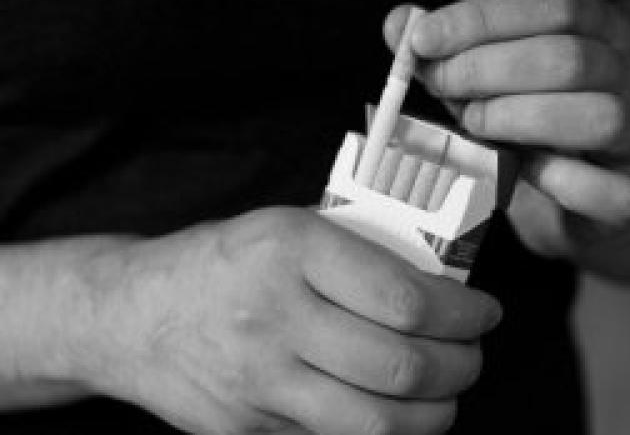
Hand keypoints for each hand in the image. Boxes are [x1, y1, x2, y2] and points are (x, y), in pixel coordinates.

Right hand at [77, 207, 500, 433]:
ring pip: (380, 422)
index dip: (463, 313)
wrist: (134, 315)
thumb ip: (360, 253)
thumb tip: (439, 285)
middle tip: (472, 353)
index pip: (404, 299)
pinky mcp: (253, 429)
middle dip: (461, 365)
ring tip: (446, 389)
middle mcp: (276, 320)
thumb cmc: (219, 262)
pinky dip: (390, 433)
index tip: (483, 313)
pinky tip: (400, 412)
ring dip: (437, 411)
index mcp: (291, 252)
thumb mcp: (286, 228)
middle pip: (401, 367)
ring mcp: (262, 385)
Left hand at [385, 0, 629, 267]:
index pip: (552, 5)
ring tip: (476, 126)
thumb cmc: (523, 134)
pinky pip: (611, 190)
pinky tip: (522, 174)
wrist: (568, 205)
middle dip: (488, 70)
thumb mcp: (481, 87)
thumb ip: (446, 55)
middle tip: (442, 87)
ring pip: (599, 115)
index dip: (481, 19)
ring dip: (520, 119)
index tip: (423, 39)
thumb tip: (399, 24)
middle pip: (570, 57)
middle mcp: (628, 78)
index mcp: (597, 33)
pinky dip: (559, 182)